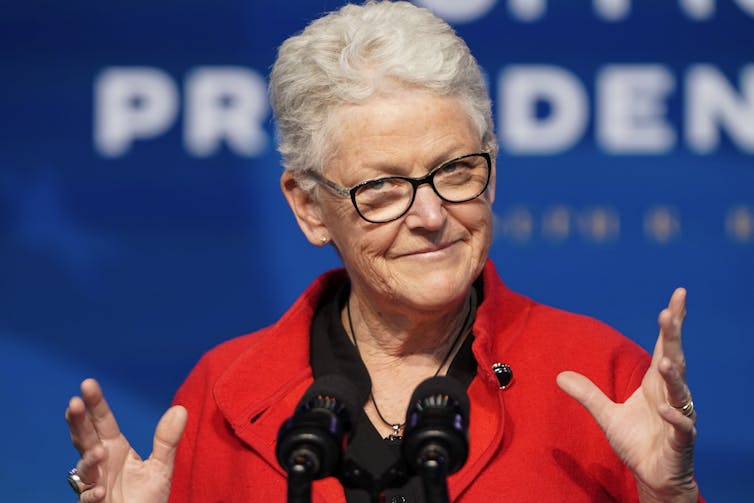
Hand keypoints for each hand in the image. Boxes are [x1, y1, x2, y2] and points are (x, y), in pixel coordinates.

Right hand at [65, 378, 186, 502]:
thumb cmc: (145, 498)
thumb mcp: (160, 468)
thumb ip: (167, 441)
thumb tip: (181, 409)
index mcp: (114, 448)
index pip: (102, 421)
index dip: (96, 403)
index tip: (88, 383)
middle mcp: (100, 463)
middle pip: (84, 438)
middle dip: (77, 421)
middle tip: (74, 403)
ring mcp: (94, 484)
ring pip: (83, 468)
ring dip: (89, 459)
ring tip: (99, 452)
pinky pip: (88, 499)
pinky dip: (91, 494)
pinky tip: (100, 492)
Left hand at [557, 288, 697, 502]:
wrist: (653, 476)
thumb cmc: (637, 442)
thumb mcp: (606, 415)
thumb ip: (588, 393)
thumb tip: (560, 375)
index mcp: (655, 384)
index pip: (665, 346)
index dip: (672, 323)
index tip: (677, 296)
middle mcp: (671, 395)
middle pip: (674, 359)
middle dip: (673, 336)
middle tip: (669, 312)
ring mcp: (678, 417)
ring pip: (680, 392)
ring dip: (673, 376)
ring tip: (664, 361)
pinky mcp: (680, 441)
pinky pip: (681, 427)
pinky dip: (674, 418)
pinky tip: (663, 409)